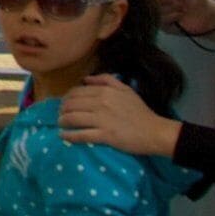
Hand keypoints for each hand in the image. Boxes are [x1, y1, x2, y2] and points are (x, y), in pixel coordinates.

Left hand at [56, 74, 180, 157]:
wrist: (154, 131)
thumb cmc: (140, 111)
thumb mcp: (125, 89)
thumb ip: (105, 80)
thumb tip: (85, 79)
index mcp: (105, 91)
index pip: (76, 92)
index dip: (66, 98)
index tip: (64, 103)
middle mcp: (101, 103)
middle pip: (71, 104)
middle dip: (62, 110)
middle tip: (60, 115)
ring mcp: (102, 120)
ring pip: (72, 118)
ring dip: (62, 122)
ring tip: (60, 124)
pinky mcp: (104, 135)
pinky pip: (81, 135)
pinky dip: (69, 136)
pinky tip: (63, 136)